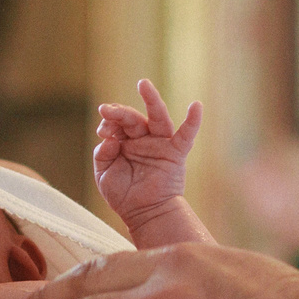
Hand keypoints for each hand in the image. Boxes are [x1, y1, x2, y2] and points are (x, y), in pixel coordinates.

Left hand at [93, 80, 201, 228]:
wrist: (143, 214)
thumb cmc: (123, 195)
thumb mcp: (104, 174)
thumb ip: (103, 155)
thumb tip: (108, 139)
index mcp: (125, 141)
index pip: (117, 124)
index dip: (108, 123)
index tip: (102, 131)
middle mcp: (143, 139)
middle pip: (133, 118)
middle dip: (119, 113)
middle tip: (106, 110)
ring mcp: (160, 144)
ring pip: (157, 118)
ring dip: (152, 100)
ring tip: (143, 84)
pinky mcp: (175, 154)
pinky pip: (186, 135)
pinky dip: (193, 121)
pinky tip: (196, 106)